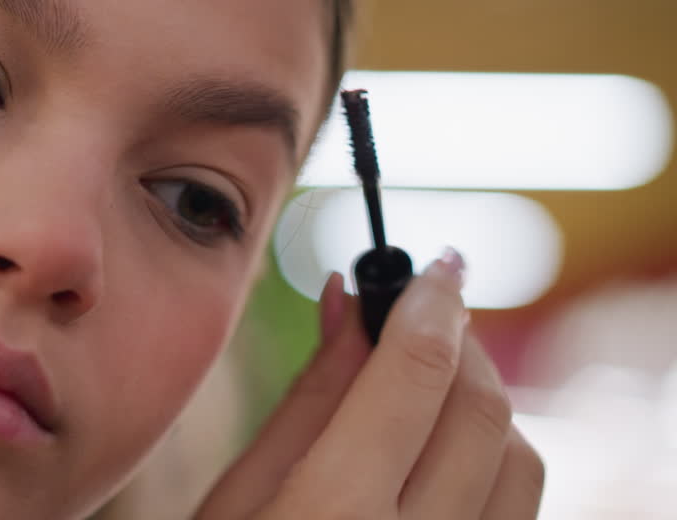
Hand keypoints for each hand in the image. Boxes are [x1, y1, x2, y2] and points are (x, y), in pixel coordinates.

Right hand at [194, 251, 544, 518]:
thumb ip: (308, 399)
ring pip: (522, 464)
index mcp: (332, 518)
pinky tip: (438, 455)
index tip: (433, 266)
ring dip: (485, 403)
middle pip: (484, 413)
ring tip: (427, 385)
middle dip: (462, 341)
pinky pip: (518, 515)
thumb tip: (347, 299)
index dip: (429, 302)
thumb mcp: (237, 501)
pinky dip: (492, 463)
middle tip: (427, 311)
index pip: (414, 376)